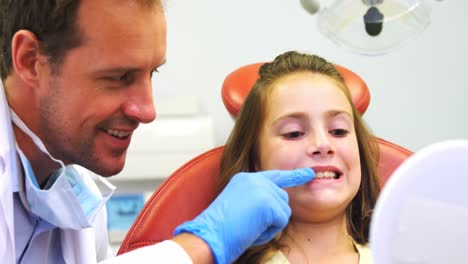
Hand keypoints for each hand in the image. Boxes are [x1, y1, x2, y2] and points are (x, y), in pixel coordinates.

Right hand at [173, 168, 314, 263]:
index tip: (308, 174)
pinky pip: (281, 221)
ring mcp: (262, 188)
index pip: (274, 176)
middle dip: (273, 216)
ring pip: (284, 210)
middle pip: (282, 198)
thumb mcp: (238, 205)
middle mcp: (255, 179)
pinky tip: (252, 229)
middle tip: (249, 223)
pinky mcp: (268, 201)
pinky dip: (269, 231)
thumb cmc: (220, 228)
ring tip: (248, 226)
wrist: (209, 234)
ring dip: (270, 224)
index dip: (293, 177)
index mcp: (245, 178)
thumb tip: (278, 205)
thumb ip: (256, 199)